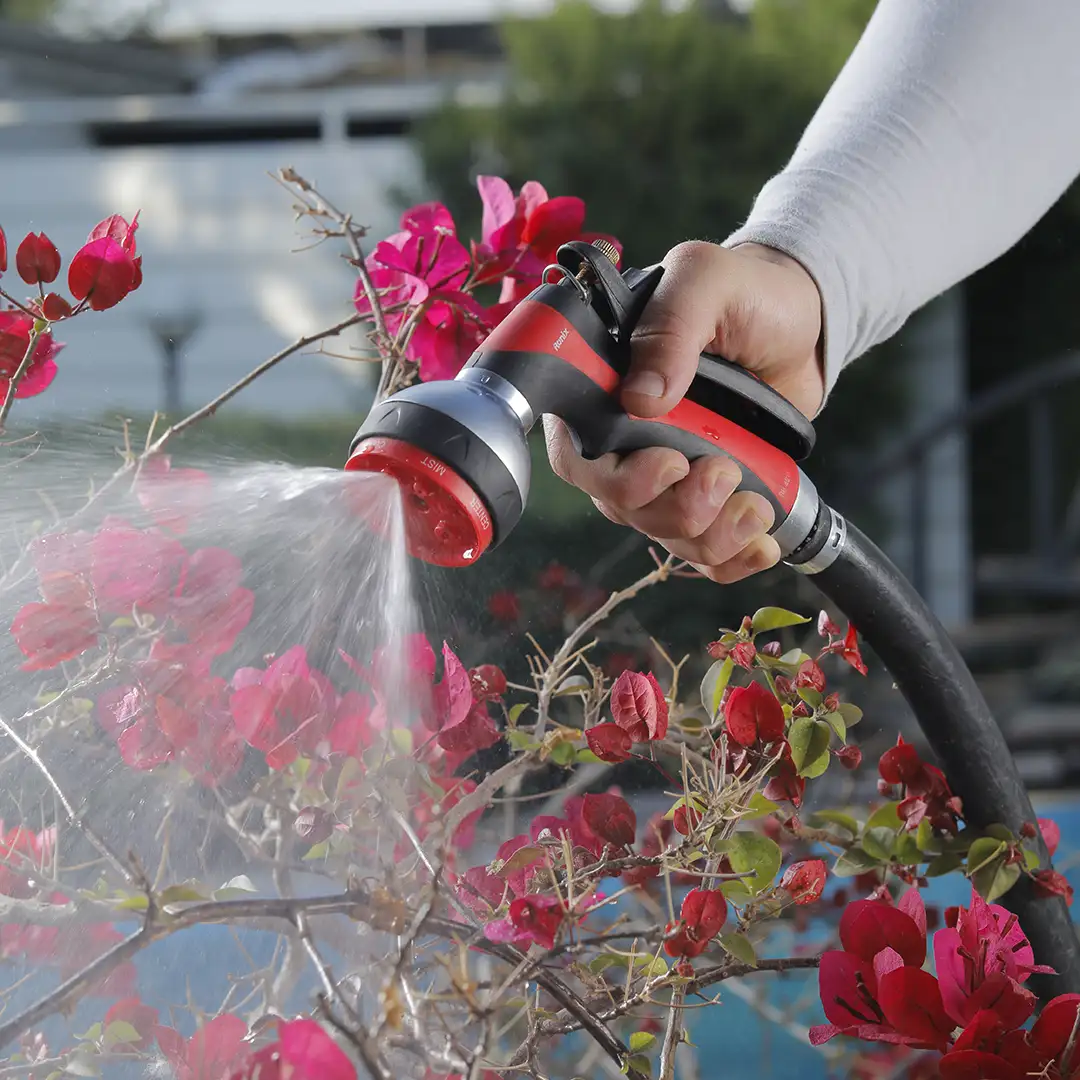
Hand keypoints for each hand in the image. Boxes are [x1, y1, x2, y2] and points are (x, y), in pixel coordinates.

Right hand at [545, 241, 823, 582]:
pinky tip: (762, 541)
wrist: (804, 321)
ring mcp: (669, 475)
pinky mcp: (711, 497)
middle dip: (676, 508)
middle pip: (623, 509)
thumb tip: (642, 398)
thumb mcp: (706, 283)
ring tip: (756, 501)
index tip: (667, 464)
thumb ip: (671, 328)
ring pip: (666, 535)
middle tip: (724, 471)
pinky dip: (733, 558)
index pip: (576, 459)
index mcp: (604, 392)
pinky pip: (704, 552)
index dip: (611, 479)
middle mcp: (626, 442)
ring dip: (712, 534)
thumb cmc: (746, 292)